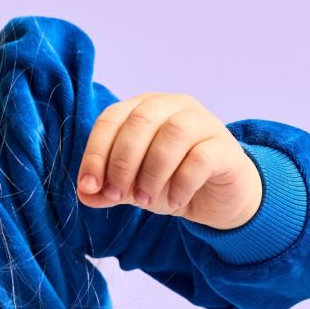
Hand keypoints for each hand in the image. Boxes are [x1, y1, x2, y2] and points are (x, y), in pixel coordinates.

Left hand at [77, 93, 262, 229]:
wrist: (219, 197)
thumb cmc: (173, 181)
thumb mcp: (134, 187)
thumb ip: (109, 189)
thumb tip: (85, 195)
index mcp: (144, 108)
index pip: (112, 119)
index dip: (96, 152)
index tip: (89, 186)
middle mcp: (173, 106)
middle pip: (141, 121)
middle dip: (123, 161)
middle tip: (119, 195)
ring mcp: (203, 122)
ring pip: (173, 134)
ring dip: (152, 172)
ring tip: (145, 201)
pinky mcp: (224, 146)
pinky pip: (200, 158)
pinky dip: (181, 183)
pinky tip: (175, 202)